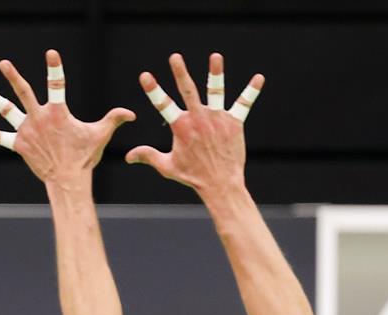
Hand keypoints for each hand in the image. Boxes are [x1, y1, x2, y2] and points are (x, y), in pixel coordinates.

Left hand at [0, 50, 134, 188]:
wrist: (67, 178)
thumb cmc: (84, 156)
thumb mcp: (100, 134)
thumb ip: (114, 119)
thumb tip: (132, 113)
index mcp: (58, 112)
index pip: (57, 84)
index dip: (55, 68)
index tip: (50, 53)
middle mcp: (39, 118)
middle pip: (24, 92)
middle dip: (13, 77)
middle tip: (3, 63)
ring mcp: (27, 131)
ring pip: (6, 110)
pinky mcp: (19, 144)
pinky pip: (0, 138)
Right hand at [125, 53, 264, 196]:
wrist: (220, 184)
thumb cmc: (192, 176)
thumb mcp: (166, 166)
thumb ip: (147, 156)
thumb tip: (128, 157)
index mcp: (181, 127)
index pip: (163, 105)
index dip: (153, 89)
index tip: (145, 75)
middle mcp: (199, 119)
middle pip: (187, 90)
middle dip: (180, 73)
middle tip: (175, 57)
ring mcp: (217, 119)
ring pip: (216, 91)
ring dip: (215, 73)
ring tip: (215, 56)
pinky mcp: (234, 123)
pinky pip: (244, 104)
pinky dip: (251, 91)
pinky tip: (259, 78)